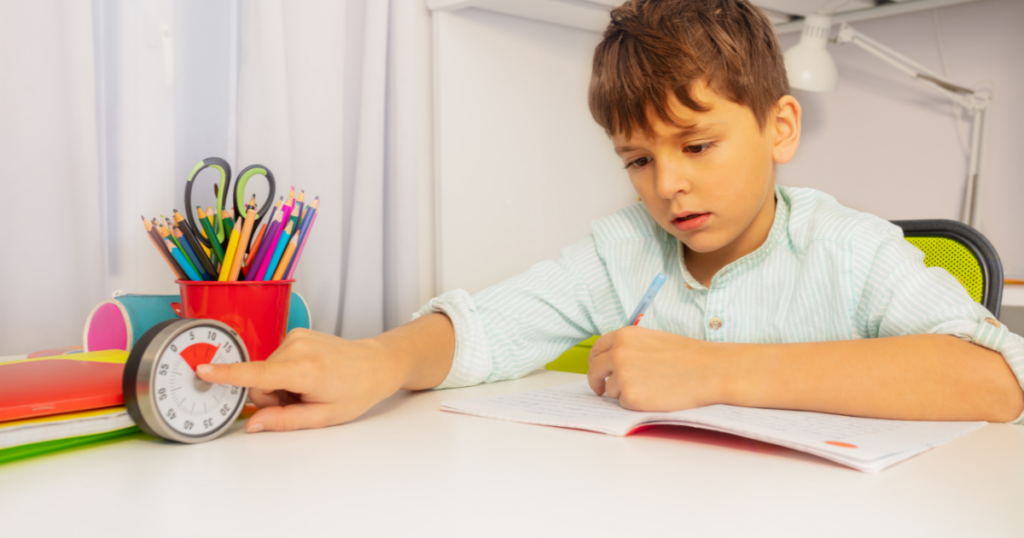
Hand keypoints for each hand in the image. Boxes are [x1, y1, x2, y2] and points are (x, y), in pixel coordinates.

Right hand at [197, 328, 403, 432]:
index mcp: (305, 369)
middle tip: (301, 401)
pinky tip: (306, 376)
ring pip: (264, 372)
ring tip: (307, 387)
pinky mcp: (295, 332)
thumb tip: (252, 425)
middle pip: (258, 381)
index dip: (228, 374)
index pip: (258, 374)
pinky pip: (274, 361)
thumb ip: (285, 421)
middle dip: (272, 397)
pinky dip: (285, 373)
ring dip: (279, 385)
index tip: (202, 369)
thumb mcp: (323, 417)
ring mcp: (296, 336)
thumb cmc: (356, 390)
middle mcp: (297, 347)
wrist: (377, 363)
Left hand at [587, 326, 728, 411]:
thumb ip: (629, 347)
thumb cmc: (687, 356)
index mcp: (624, 336)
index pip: (597, 349)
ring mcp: (622, 375)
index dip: (595, 361)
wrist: (710, 370)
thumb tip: (611, 361)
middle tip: (601, 388)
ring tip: (652, 386)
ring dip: (624, 391)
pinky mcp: (630, 396)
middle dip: (597, 380)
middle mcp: (618, 353)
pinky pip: (623, 403)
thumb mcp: (652, 339)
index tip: (596, 369)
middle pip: (595, 370)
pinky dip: (635, 403)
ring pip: (610, 389)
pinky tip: (655, 395)